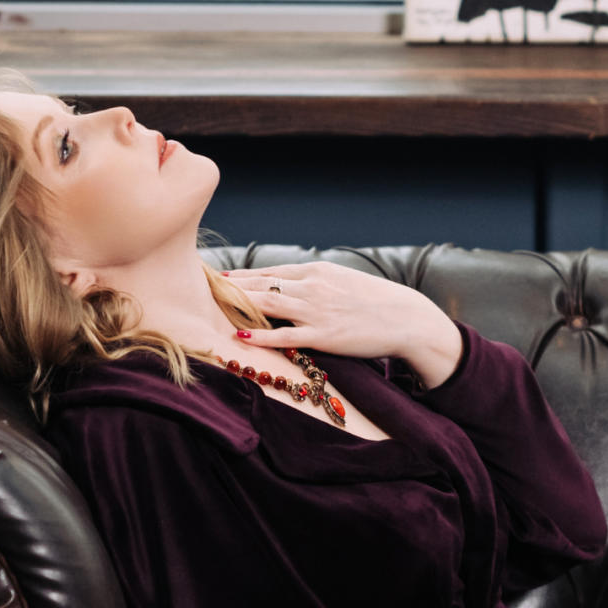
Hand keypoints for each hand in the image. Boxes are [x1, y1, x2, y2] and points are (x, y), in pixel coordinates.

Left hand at [219, 262, 458, 375]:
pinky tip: (241, 335)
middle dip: (230, 288)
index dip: (240, 276)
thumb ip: (316, 282)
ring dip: (238, 306)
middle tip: (202, 290)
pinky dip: (261, 335)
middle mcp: (312, 287)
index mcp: (316, 271)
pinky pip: (286, 335)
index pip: (269, 272)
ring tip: (212, 308)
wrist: (406, 318)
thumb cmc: (375, 302)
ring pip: (267, 305)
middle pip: (261, 285)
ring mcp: (317, 311)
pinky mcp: (324, 335)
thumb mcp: (343, 281)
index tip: (217, 278)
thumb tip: (290, 285)